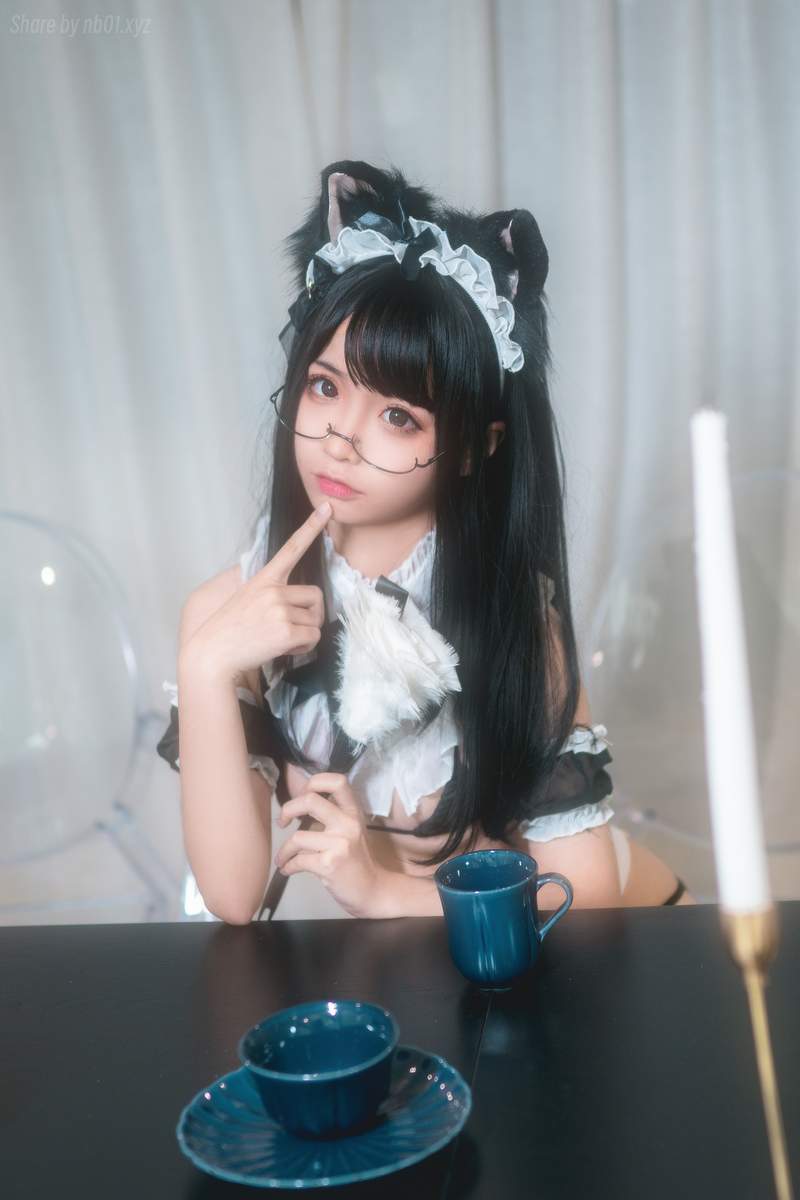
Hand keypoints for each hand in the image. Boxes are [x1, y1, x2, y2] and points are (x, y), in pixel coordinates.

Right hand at [181, 502, 332, 684]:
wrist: (213, 654)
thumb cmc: (231, 629)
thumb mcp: (246, 598)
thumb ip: (271, 591)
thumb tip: (296, 596)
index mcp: (264, 578)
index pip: (292, 548)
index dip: (311, 527)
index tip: (327, 508)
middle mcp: (274, 590)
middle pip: (316, 596)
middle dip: (310, 614)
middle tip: (288, 627)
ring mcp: (280, 610)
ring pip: (316, 620)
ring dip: (304, 633)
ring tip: (279, 638)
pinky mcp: (286, 631)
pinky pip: (313, 637)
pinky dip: (303, 647)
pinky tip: (283, 648)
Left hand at [273, 773, 390, 917]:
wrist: (372, 890)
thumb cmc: (356, 860)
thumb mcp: (350, 831)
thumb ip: (330, 816)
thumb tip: (297, 805)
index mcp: (353, 812)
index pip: (337, 781)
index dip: (315, 781)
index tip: (303, 795)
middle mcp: (348, 823)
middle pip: (310, 800)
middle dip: (288, 809)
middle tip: (282, 822)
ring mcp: (339, 844)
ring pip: (297, 837)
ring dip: (283, 851)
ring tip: (282, 859)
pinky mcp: (329, 865)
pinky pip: (298, 861)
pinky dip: (288, 866)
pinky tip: (288, 870)